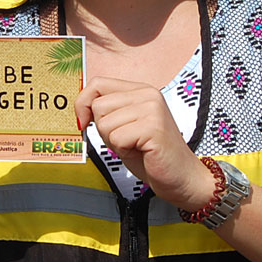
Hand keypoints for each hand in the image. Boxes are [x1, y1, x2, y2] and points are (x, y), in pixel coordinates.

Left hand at [75, 77, 214, 208]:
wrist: (181, 177)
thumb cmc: (150, 155)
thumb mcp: (124, 126)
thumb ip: (107, 111)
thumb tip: (80, 108)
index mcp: (140, 90)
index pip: (98, 83)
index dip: (83, 103)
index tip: (84, 122)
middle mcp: (147, 94)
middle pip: (98, 105)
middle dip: (103, 130)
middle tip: (125, 141)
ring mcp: (152, 109)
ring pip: (105, 123)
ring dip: (114, 142)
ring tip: (134, 146)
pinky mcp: (153, 127)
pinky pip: (117, 138)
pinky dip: (122, 150)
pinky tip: (140, 152)